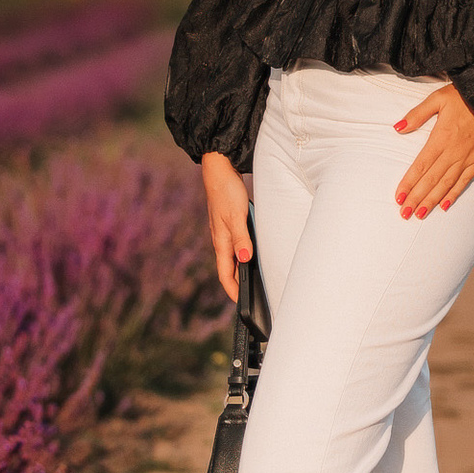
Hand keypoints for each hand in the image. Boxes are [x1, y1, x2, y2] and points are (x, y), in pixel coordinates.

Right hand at [201, 151, 251, 302]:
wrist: (218, 169)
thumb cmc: (226, 191)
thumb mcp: (236, 215)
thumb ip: (241, 238)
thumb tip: (244, 260)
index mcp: (221, 241)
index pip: (224, 274)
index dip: (232, 290)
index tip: (243, 303)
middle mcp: (221, 239)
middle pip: (228, 268)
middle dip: (237, 284)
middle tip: (252, 296)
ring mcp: (225, 231)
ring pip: (233, 256)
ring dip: (241, 269)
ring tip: (254, 280)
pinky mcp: (230, 223)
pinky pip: (237, 244)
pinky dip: (244, 253)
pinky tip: (254, 253)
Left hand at [392, 83, 473, 219]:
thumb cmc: (463, 96)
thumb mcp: (437, 98)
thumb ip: (417, 114)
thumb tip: (397, 128)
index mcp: (440, 138)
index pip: (420, 166)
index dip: (408, 183)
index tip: (398, 197)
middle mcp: (453, 152)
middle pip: (431, 180)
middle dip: (416, 198)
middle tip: (404, 214)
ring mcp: (467, 158)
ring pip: (446, 184)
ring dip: (432, 201)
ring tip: (419, 215)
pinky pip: (464, 181)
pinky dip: (454, 194)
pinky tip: (444, 206)